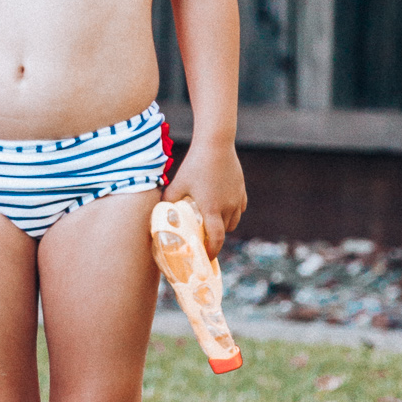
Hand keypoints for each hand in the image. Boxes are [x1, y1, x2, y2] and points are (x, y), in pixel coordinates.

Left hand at [165, 142, 245, 257]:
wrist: (216, 144)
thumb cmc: (195, 164)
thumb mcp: (178, 183)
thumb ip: (169, 199)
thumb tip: (160, 210)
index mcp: (212, 209)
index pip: (217, 239)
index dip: (212, 251)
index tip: (207, 256)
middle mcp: (227, 207)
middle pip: (224, 231)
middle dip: (215, 237)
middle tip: (203, 238)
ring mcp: (236, 198)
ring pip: (234, 221)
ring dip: (224, 226)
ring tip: (212, 223)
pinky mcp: (241, 190)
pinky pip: (240, 208)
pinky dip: (233, 212)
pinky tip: (223, 208)